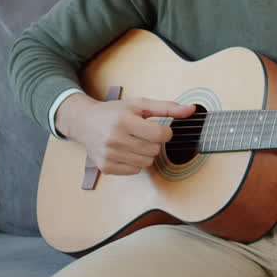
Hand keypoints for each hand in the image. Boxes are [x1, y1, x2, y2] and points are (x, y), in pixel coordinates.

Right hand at [56, 94, 195, 174]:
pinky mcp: (106, 167)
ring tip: (133, 142)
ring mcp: (109, 155)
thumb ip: (167, 108)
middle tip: (141, 134)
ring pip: (146, 163)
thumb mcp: (139, 105)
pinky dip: (134, 162)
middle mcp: (115, 139)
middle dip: (153, 142)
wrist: (84, 122)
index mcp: (124, 120)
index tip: (157, 128)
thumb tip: (192, 110)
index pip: (160, 135)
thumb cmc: (114, 112)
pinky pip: (135, 171)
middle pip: (154, 150)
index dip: (165, 132)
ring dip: (145, 153)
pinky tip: (125, 151)